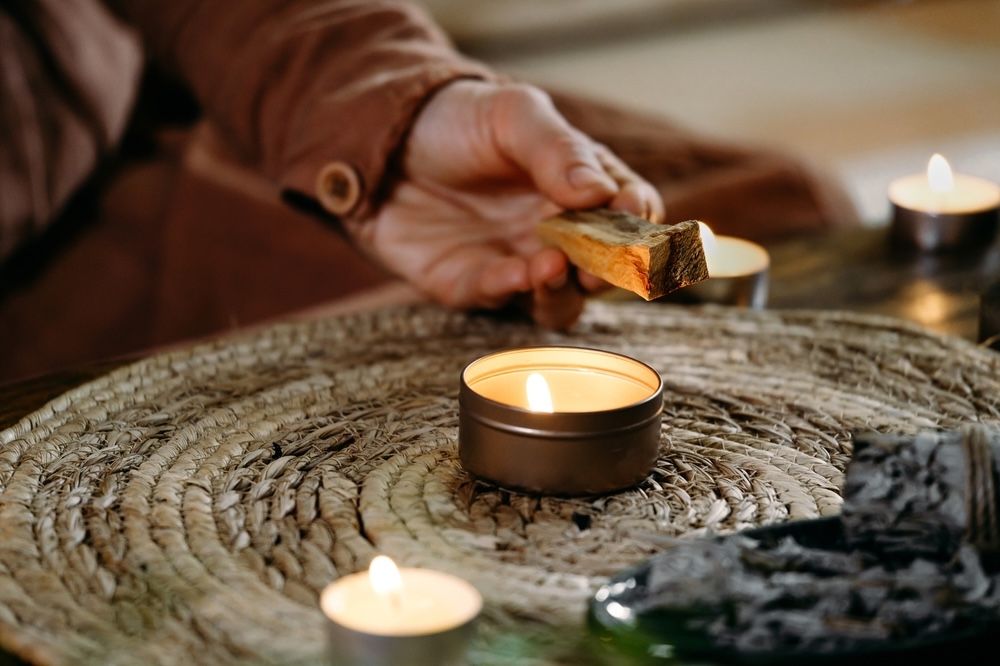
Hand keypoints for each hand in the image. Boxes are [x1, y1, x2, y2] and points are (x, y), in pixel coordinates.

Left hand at [343, 79, 663, 329]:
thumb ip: (557, 150)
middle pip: (604, 270)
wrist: (383, 142)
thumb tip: (600, 192)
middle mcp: (556, 233)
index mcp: (578, 189)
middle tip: (596, 259)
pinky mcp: (472, 284)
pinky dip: (512, 289)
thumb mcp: (512, 116)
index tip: (628, 215)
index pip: (630, 214)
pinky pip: (500, 299)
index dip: (638, 221)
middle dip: (607, 270)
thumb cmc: (457, 120)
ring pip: (561, 303)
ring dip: (563, 292)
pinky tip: (515, 271)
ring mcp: (517, 263)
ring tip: (552, 265)